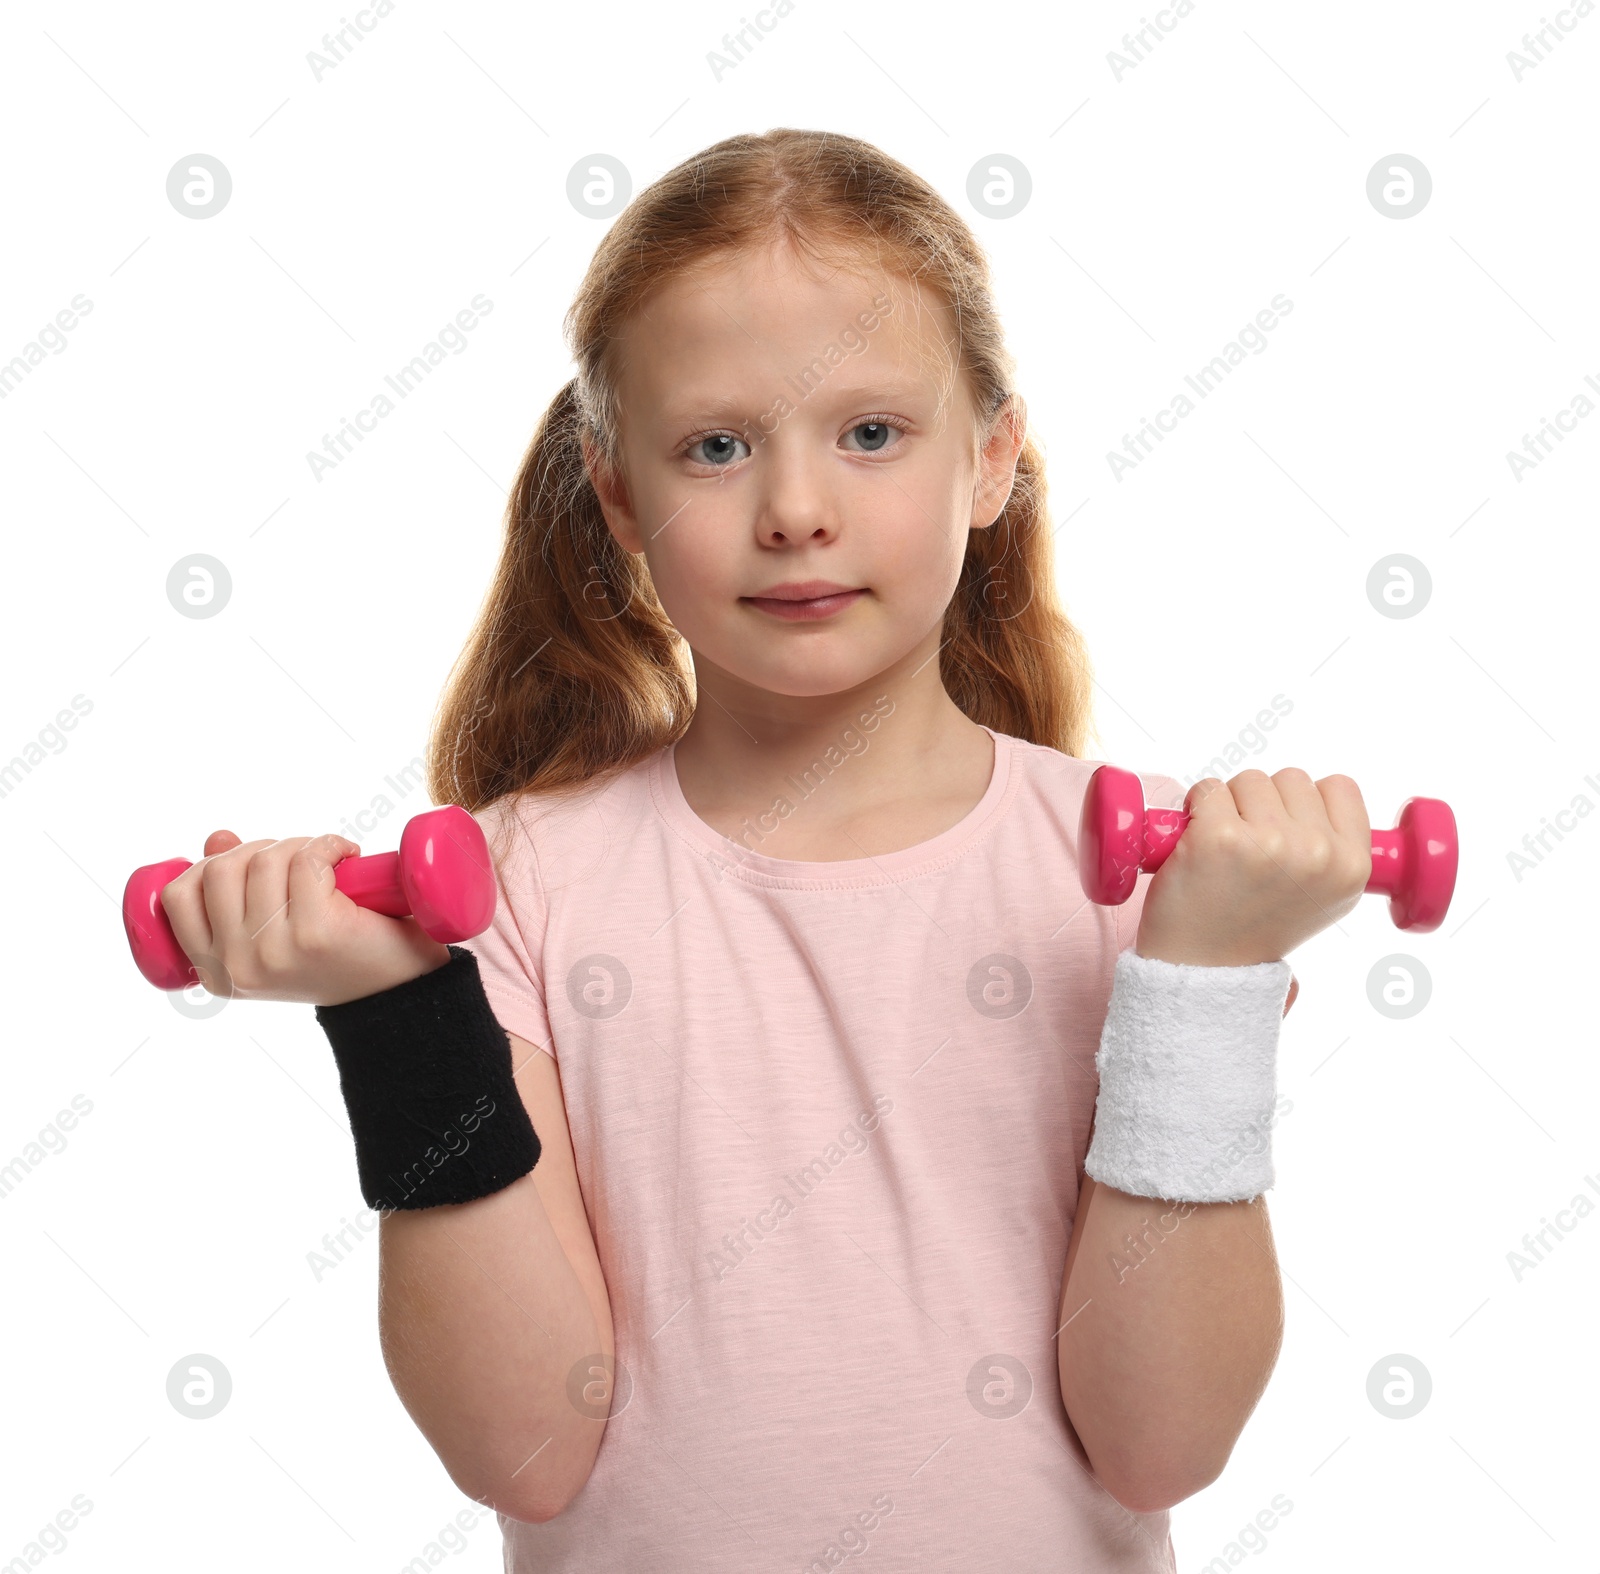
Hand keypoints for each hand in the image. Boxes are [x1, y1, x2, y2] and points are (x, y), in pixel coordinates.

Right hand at [158, 829, 452, 1006]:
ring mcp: (273, 950)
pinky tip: (348, 856)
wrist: (398, 993)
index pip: (178, 897)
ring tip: (325, 860)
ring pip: (264, 860)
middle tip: (297, 860)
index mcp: (216, 971)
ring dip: (298, 845)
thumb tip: (216, 838)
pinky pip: (308, 859)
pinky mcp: (316, 931)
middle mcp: (236, 966)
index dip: (210, 864)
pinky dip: (329, 844)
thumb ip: (236, 891)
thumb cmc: (336, 956)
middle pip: (220, 869)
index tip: (249, 863)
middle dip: (259, 849)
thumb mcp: (273, 932)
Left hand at [1135, 768, 1371, 967]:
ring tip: (1225, 852)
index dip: (1306, 802)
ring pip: (1249, 779)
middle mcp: (1317, 852)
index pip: (1339, 787)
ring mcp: (1269, 841)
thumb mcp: (1324, 897)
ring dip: (1231, 804)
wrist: (1204, 966)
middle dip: (1265, 804)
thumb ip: (1334, 848)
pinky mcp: (1218, 835)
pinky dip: (1196, 807)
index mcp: (1352, 866)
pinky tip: (1198, 844)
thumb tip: (1323, 796)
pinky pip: (1207, 788)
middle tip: (1250, 852)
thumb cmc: (1257, 927)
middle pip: (1291, 778)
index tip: (1286, 828)